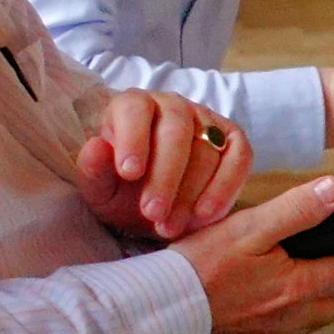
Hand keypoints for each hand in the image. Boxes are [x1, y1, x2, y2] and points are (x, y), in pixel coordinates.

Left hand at [75, 92, 248, 239]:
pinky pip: (239, 159)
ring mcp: (208, 121)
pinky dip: (224, 189)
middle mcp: (173, 106)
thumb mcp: (101, 188)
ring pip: (207, 150)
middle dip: (165, 176)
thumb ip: (95, 170)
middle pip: (176, 131)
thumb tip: (96, 146)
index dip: (134, 139)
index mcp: (133, 106)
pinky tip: (205, 215)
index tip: (129, 173)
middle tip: (152, 213)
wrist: (155, 206)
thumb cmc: (124, 191)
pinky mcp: (234, 141)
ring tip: (169, 227)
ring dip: (189, 193)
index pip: (135, 109)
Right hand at [176, 177, 333, 333]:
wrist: (149, 319)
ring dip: (318, 298)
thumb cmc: (194, 271)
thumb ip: (294, 211)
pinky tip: (262, 298)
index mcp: (297, 287)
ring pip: (311, 318)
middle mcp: (290, 319)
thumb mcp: (245, 230)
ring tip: (304, 274)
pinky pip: (280, 332)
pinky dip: (284, 314)